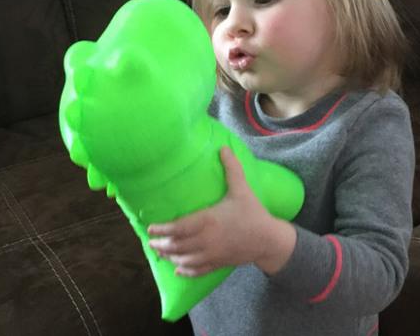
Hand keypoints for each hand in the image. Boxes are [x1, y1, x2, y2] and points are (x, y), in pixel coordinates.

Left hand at [148, 147, 295, 276]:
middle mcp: (207, 240)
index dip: (162, 229)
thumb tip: (224, 148)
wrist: (269, 240)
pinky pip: (198, 270)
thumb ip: (232, 169)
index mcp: (209, 221)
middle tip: (150, 241)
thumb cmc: (253, 213)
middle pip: (177, 246)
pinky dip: (186, 270)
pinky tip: (178, 269)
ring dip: (170, 257)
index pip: (179, 228)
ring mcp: (212, 254)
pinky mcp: (219, 263)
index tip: (150, 228)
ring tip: (160, 252)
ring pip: (185, 260)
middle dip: (161, 244)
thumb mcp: (242, 189)